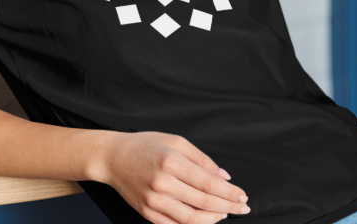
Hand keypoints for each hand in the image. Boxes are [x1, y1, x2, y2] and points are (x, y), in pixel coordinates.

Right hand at [91, 130, 250, 223]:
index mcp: (171, 161)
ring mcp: (154, 201)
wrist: (113, 158)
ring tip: (225, 214)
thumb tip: (224, 176)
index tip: (243, 195)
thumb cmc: (146, 145)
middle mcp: (163, 183)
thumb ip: (201, 158)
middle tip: (243, 208)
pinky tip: (205, 220)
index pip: (208, 183)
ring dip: (213, 219)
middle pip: (203, 202)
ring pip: (191, 219)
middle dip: (227, 206)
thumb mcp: (175, 141)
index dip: (229, 192)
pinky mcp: (147, 213)